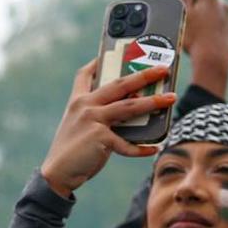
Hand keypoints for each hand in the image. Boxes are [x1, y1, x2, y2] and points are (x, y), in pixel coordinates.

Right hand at [39, 59, 173, 197]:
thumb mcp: (80, 127)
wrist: (57, 174)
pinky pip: (127, 143)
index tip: (114, 54)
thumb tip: (132, 111)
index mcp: (77, 101)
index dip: (98, 63)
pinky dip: (140, 148)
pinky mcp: (100, 138)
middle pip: (119, 84)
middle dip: (143, 75)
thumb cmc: (72, 152)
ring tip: (170, 99)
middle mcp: (84, 106)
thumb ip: (99, 117)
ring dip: (153, 102)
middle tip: (163, 69)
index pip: (85, 74)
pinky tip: (153, 148)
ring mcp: (92, 120)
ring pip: (129, 106)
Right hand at [178, 0, 227, 96]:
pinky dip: (210, 23)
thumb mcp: (186, 11)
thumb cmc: (196, 37)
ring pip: (213, 9)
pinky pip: (217, 22)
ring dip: (204, 10)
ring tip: (192, 21)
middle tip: (184, 0)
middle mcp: (221, 4)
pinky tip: (203, 32)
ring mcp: (227, 18)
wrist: (213, 60)